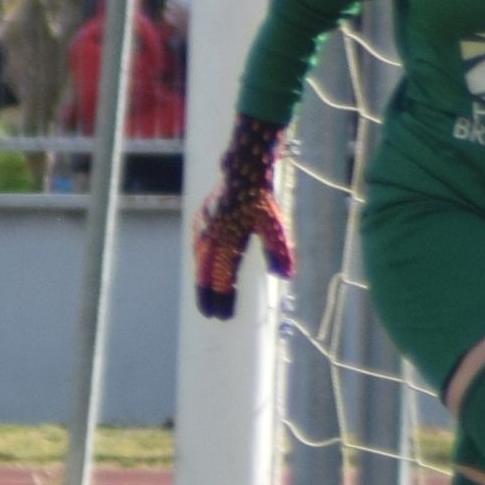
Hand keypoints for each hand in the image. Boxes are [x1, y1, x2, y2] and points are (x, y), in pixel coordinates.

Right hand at [191, 113, 297, 321]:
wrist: (244, 168)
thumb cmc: (261, 198)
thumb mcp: (275, 226)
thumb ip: (279, 252)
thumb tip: (284, 276)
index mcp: (226, 244)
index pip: (222, 280)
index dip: (223, 299)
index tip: (223, 316)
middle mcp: (212, 238)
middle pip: (206, 274)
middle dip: (207, 295)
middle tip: (208, 312)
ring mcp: (206, 227)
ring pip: (201, 260)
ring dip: (202, 278)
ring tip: (204, 293)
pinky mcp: (205, 217)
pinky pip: (199, 245)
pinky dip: (201, 260)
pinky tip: (203, 262)